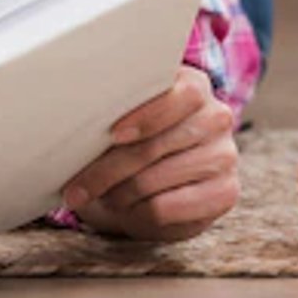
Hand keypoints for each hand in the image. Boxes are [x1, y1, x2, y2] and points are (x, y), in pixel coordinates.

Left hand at [63, 65, 238, 241]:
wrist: (155, 182)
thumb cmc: (127, 139)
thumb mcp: (120, 115)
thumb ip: (110, 105)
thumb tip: (71, 107)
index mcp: (192, 86)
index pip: (180, 94)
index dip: (145, 116)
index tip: (113, 134)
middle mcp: (216, 116)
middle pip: (155, 144)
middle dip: (106, 169)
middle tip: (75, 187)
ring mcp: (225, 155)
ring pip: (155, 178)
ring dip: (117, 192)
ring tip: (96, 194)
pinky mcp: (226, 192)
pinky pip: (168, 207)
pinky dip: (137, 212)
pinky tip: (124, 208)